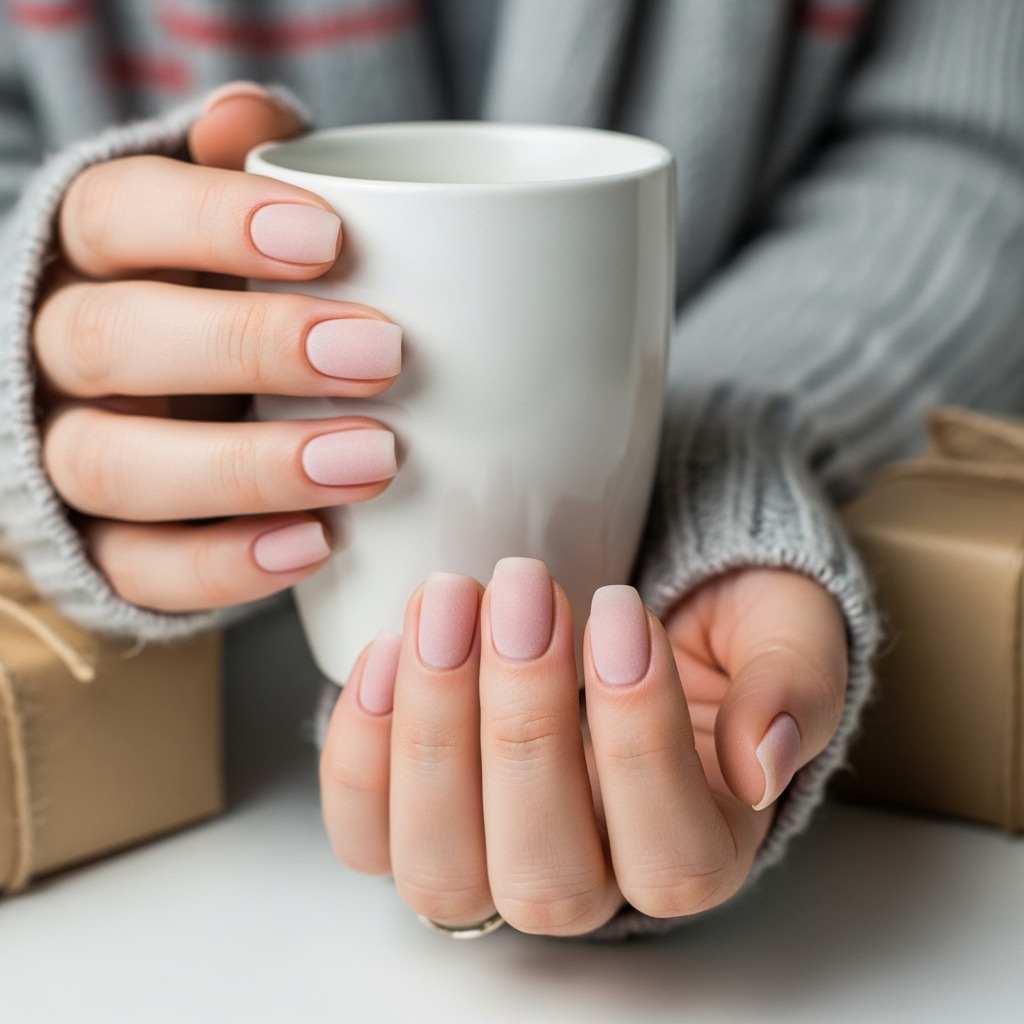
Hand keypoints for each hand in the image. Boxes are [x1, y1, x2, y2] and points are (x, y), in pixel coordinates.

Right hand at [33, 82, 400, 611]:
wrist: (186, 403)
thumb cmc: (232, 293)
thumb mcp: (243, 223)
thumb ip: (251, 173)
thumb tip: (251, 122)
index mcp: (97, 253)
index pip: (118, 216)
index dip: (214, 222)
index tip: (333, 239)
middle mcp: (63, 350)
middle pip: (111, 339)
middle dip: (249, 346)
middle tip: (381, 355)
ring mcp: (75, 452)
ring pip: (115, 465)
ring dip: (247, 469)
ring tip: (371, 461)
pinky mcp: (103, 546)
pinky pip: (138, 568)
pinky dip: (225, 565)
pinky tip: (316, 545)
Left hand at [320, 561, 847, 934]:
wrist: (626, 605)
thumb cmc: (712, 628)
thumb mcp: (784, 632)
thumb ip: (795, 686)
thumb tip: (763, 759)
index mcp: (696, 851)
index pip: (669, 853)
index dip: (640, 737)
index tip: (622, 610)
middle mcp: (589, 882)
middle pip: (545, 873)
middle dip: (525, 723)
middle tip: (523, 590)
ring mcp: (488, 862)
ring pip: (443, 870)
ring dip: (435, 729)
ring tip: (449, 604)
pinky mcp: (411, 822)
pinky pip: (365, 834)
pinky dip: (360, 749)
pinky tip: (388, 648)